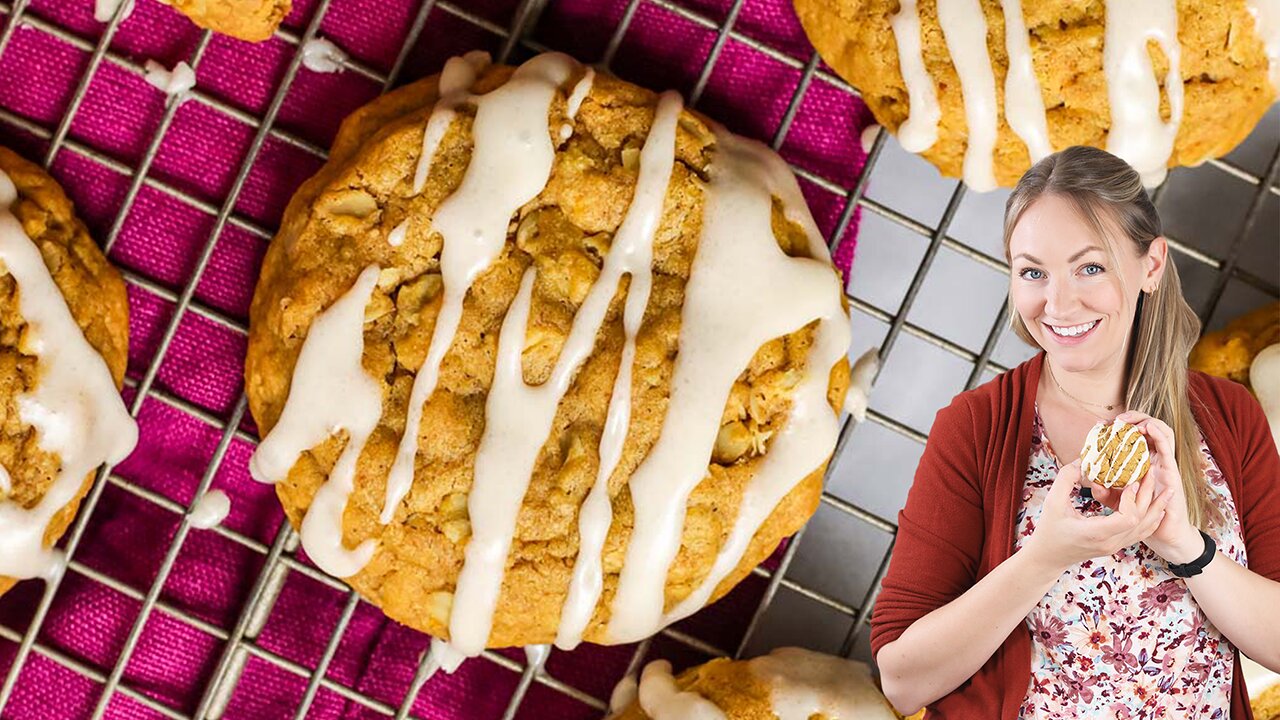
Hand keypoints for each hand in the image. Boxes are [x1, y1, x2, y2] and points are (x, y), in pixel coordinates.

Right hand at [1024, 459, 1172, 573]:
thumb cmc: (1049, 530)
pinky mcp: (1116, 545)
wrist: (1049, 557)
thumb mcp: (1053, 502)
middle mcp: (1110, 542)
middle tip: (1152, 473)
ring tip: (1166, 489)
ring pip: (1145, 528)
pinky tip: (1158, 508)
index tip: (1130, 482)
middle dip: (1149, 495)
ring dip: (1156, 507)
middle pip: (1140, 520)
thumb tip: (1083, 461)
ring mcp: (1115, 546)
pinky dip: (1152, 520)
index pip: (1127, 518)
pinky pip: (1140, 534)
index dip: (1132, 499)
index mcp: (1096, 532)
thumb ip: (1066, 479)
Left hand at [1087, 411, 1202, 563]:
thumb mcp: (1117, 501)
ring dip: (1146, 421)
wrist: (1165, 534)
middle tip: (1116, 419)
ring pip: (1162, 432)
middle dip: (1134, 418)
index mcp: (1142, 464)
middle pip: (1148, 429)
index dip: (1120, 427)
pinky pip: (1169, 448)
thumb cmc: (1141, 515)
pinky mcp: (1173, 471)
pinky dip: (1160, 435)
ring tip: (1130, 420)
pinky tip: (1148, 428)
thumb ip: (1104, 490)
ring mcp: (1166, 464)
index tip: (1101, 424)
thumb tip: (1090, 479)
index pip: (1133, 437)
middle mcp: (1156, 460)